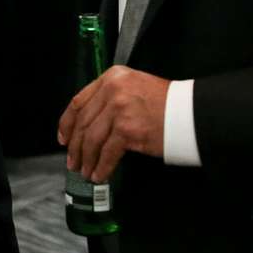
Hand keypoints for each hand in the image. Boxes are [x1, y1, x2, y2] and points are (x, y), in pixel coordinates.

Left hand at [57, 66, 168, 181]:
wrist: (190, 112)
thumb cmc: (165, 102)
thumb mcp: (133, 87)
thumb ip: (110, 98)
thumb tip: (89, 124)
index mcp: (112, 77)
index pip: (79, 101)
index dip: (67, 123)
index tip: (63, 138)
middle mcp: (112, 89)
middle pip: (83, 123)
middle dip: (76, 147)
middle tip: (73, 162)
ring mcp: (119, 109)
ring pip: (92, 140)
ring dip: (87, 160)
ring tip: (86, 171)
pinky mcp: (127, 130)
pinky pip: (107, 153)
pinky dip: (102, 167)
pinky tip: (100, 175)